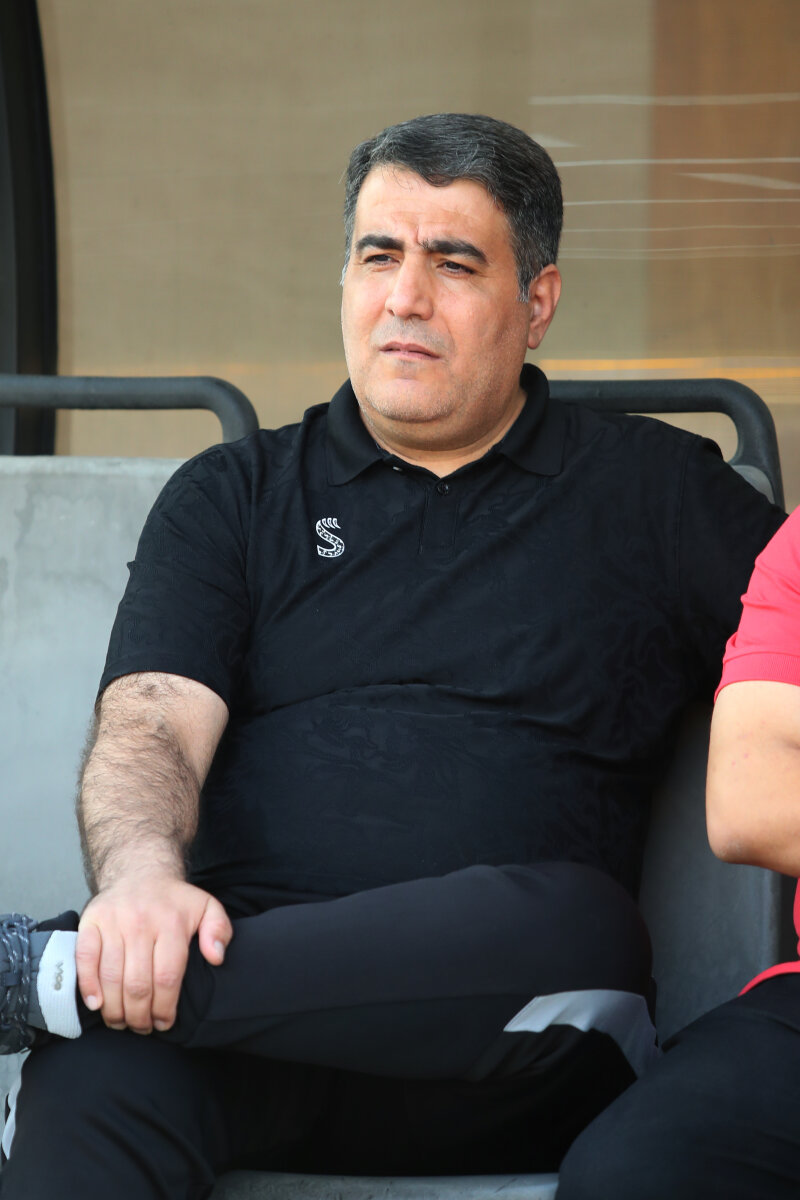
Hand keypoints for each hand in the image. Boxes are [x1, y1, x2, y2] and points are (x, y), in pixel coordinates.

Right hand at [76, 876, 232, 1033]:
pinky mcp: (91, 922)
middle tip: (142, 1028)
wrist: (140, 871)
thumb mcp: (207, 907)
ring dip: (115, 1009)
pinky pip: (85, 958)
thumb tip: (216, 957)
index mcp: (171, 922)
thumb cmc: (174, 900)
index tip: (164, 1024)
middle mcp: (141, 922)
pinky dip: (88, 985)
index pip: (167, 976)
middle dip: (139, 1015)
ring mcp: (113, 922)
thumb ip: (219, 930)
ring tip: (122, 1023)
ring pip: (111, 977)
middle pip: (137, 983)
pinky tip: (97, 1005)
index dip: (164, 1008)